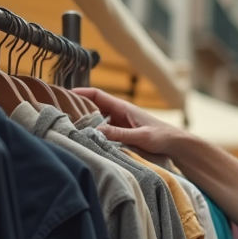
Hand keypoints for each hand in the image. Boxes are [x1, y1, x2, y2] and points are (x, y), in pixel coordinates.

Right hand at [72, 87, 186, 154]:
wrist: (177, 145)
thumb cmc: (163, 137)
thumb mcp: (140, 136)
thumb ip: (119, 134)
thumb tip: (96, 132)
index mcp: (123, 107)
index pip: (96, 95)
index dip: (79, 93)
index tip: (62, 95)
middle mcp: (120, 113)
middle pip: (93, 108)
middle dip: (78, 110)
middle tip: (60, 116)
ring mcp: (120, 123)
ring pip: (97, 121)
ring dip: (86, 125)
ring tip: (68, 130)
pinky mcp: (123, 133)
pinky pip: (104, 131)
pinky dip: (95, 134)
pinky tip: (87, 141)